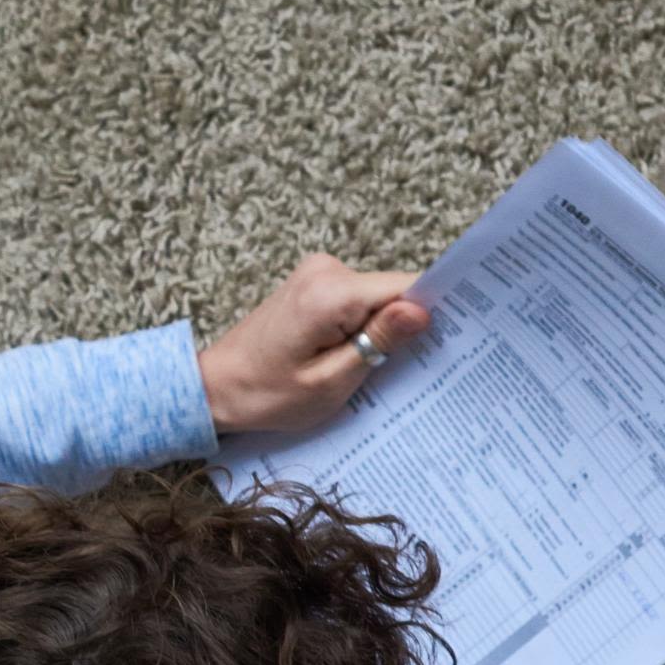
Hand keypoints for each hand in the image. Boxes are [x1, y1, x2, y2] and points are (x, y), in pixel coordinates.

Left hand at [199, 253, 435, 440]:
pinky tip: (356, 356)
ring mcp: (317, 273)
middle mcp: (326, 270)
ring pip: (376, 298)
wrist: (213, 387)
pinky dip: (362, 326)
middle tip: (409, 367)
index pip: (406, 289)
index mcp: (331, 292)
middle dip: (404, 328)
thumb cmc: (265, 395)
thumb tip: (421, 311)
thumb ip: (377, 344)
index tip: (452, 341)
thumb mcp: (329, 382)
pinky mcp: (313, 284)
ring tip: (375, 368)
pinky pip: (356, 300)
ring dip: (380, 330)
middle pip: (393, 292)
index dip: (432, 314)